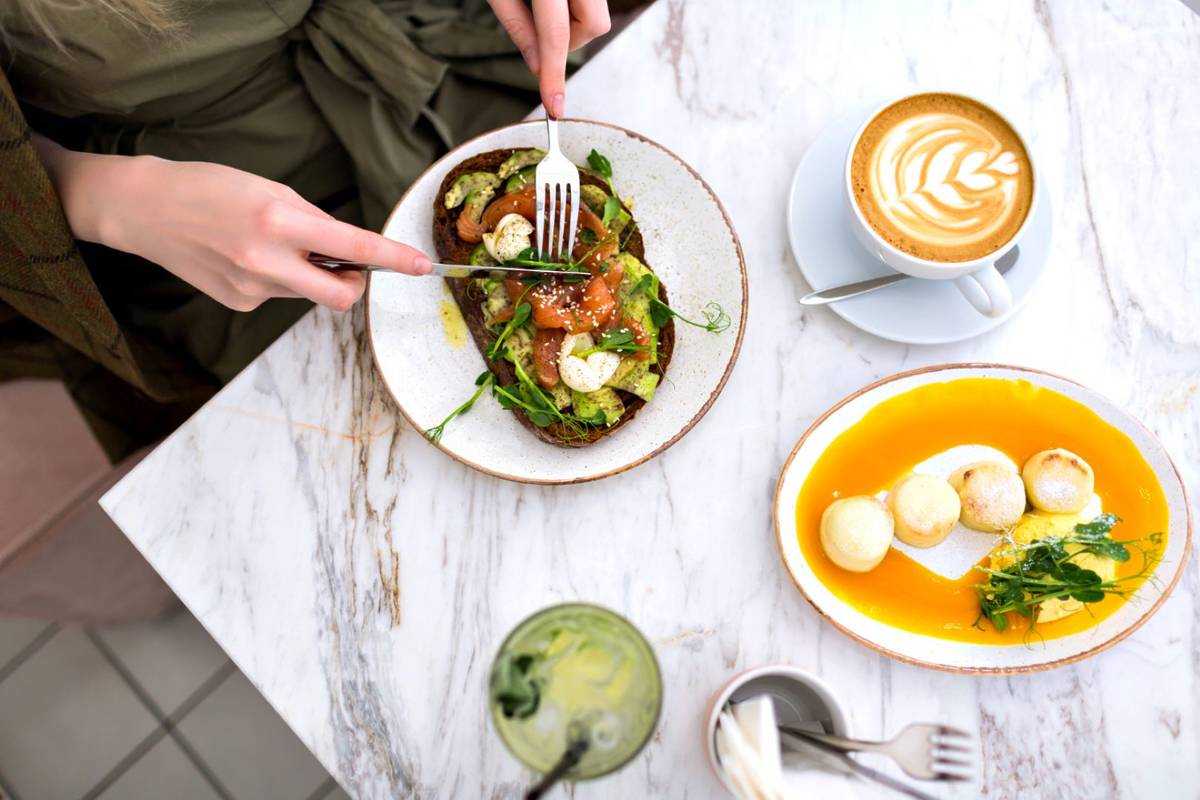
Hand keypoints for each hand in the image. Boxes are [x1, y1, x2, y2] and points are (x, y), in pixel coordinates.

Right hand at [34, 137, 430, 311]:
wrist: (145, 210)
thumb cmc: (210, 188)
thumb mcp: (270, 189)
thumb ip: (313, 221)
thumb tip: (349, 250)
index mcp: (279, 221)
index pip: (353, 246)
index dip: (392, 258)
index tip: (421, 265)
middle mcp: (268, 261)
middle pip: (341, 295)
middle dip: (356, 284)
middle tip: (350, 266)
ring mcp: (252, 288)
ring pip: (307, 291)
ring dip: (306, 272)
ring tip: (267, 242)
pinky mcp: (239, 302)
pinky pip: (279, 294)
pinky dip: (276, 277)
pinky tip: (244, 256)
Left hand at [489, 0, 610, 116]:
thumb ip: (517, 26)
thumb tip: (537, 66)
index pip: (555, 37)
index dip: (554, 75)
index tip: (554, 106)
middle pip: (594, 25)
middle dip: (573, 40)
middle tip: (544, 35)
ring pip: (597, 16)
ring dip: (574, 25)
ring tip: (546, 8)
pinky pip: (594, 3)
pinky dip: (576, 10)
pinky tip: (556, 0)